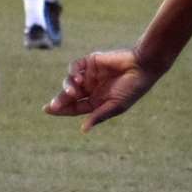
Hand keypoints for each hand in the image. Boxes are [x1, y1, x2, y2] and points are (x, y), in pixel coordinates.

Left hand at [44, 49, 160, 131]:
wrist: (142, 67)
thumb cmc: (133, 89)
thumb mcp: (116, 106)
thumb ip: (99, 116)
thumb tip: (83, 130)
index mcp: (97, 101)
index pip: (75, 107)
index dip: (61, 109)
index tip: (48, 110)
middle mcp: (91, 88)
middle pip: (69, 95)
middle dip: (60, 100)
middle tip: (51, 106)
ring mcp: (90, 75)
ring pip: (70, 81)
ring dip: (68, 88)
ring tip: (73, 91)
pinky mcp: (91, 61)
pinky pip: (75, 66)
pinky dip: (73, 72)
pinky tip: (78, 79)